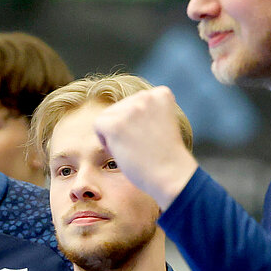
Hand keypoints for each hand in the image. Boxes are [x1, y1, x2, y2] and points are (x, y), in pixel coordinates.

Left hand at [90, 87, 198, 208]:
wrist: (171, 176)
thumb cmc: (165, 157)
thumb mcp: (160, 123)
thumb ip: (145, 111)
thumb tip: (119, 109)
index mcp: (160, 94)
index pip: (134, 102)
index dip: (137, 123)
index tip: (153, 138)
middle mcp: (146, 96)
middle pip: (119, 108)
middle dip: (125, 128)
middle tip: (143, 147)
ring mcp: (131, 109)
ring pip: (108, 117)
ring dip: (116, 135)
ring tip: (135, 149)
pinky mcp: (116, 124)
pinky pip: (98, 126)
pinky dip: (106, 142)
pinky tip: (124, 151)